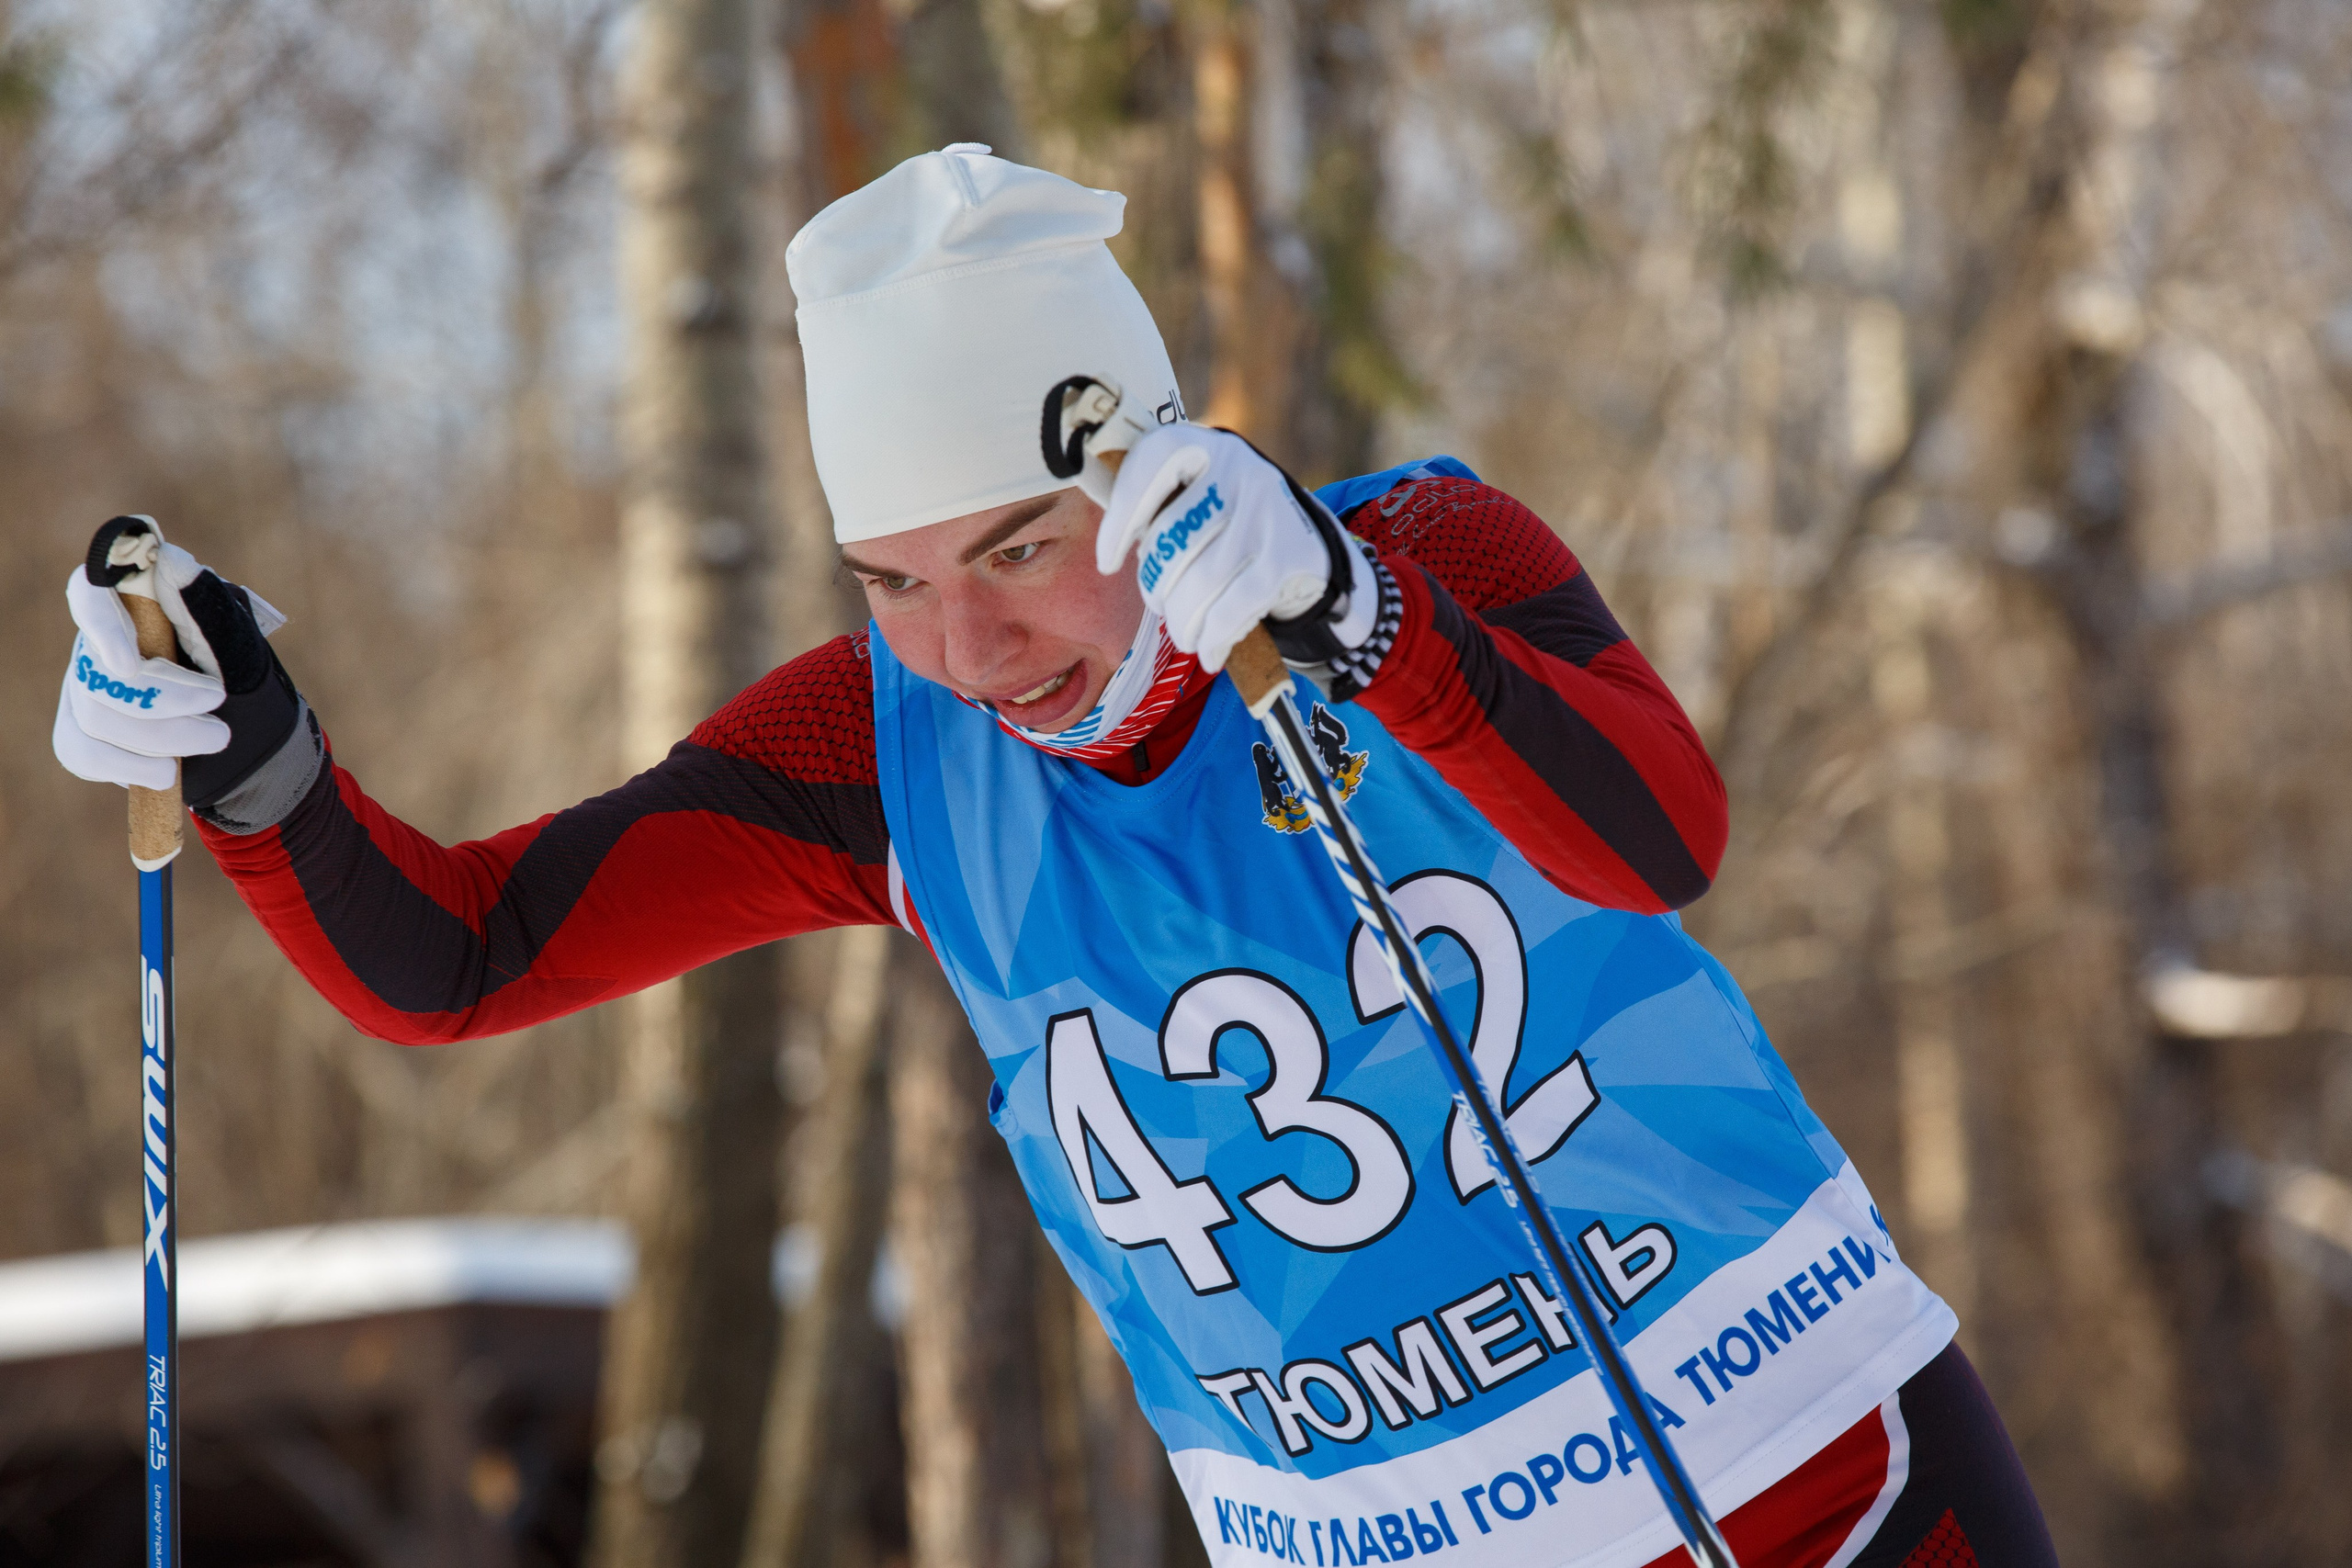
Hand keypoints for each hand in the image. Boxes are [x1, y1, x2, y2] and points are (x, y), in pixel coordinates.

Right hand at [54, 517, 303, 815]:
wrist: (254, 746)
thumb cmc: (249, 685)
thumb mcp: (241, 646)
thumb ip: (205, 605)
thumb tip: (169, 559)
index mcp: (137, 608)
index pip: (90, 592)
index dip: (100, 626)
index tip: (131, 664)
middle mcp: (102, 641)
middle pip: (99, 672)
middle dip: (164, 706)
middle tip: (219, 726)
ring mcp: (86, 685)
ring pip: (93, 716)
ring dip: (158, 742)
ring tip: (211, 742)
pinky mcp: (82, 729)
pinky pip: (79, 751)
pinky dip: (125, 768)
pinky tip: (164, 773)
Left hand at [1093, 425, 1393, 692]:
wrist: (1305, 542)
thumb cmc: (1223, 524)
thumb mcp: (1191, 496)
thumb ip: (1151, 507)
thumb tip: (1105, 548)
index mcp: (1201, 446)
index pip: (1150, 466)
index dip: (1121, 516)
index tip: (1106, 563)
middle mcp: (1239, 469)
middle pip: (1172, 541)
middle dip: (1157, 588)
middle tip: (1161, 603)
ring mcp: (1268, 511)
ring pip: (1201, 583)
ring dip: (1184, 623)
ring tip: (1184, 633)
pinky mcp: (1288, 556)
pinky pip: (1233, 609)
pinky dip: (1214, 640)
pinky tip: (1210, 651)